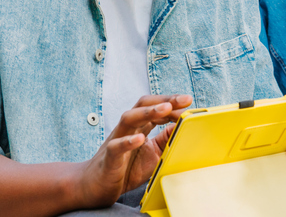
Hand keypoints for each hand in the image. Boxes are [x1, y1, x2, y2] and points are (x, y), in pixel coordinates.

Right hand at [75, 94, 192, 208]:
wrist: (96, 186)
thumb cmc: (126, 168)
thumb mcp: (154, 153)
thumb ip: (166, 139)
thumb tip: (183, 126)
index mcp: (139, 126)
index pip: (155, 107)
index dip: (172, 103)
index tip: (188, 101)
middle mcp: (127, 128)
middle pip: (143, 105)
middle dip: (164, 100)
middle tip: (184, 99)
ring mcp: (116, 140)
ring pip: (129, 119)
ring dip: (148, 112)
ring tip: (166, 109)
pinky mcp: (109, 158)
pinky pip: (116, 146)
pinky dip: (128, 141)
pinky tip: (140, 139)